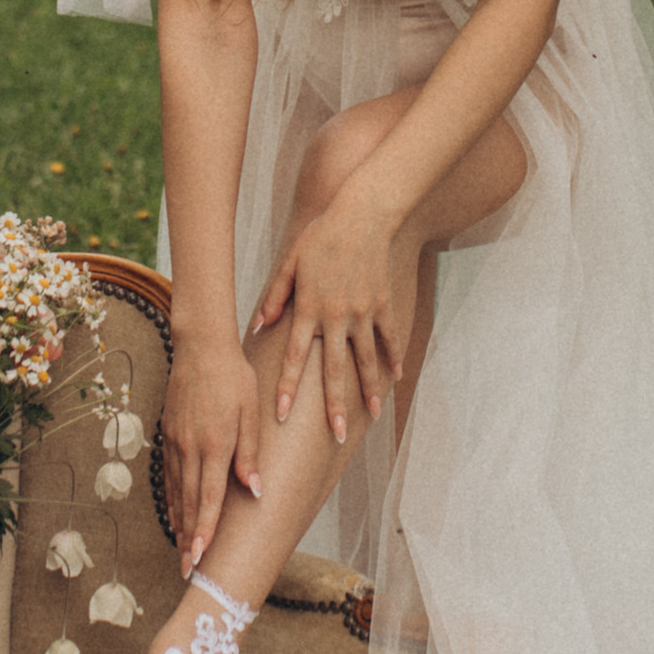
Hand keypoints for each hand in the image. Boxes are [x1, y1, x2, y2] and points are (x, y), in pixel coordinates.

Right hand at [162, 325, 262, 575]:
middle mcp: (190, 447)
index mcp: (215, 444)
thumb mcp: (251, 412)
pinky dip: (170, 498)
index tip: (199, 557)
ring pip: (175, 491)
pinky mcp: (168, 433)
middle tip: (187, 569)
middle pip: (187, 502)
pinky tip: (173, 513)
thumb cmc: (234, 377)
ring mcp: (175, 441)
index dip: (203, 529)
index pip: (207, 496)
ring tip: (181, 550)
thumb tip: (254, 489)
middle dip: (188, 538)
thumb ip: (250, 453)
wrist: (201, 346)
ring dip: (178, 523)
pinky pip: (168, 473)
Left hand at [255, 190, 402, 450]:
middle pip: (335, 370)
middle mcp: (336, 317)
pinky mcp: (383, 304)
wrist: (364, 215)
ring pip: (366, 360)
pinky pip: (388, 338)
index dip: (288, 386)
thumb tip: (257, 325)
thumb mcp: (290, 262)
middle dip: (334, 407)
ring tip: (374, 416)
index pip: (295, 356)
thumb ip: (275, 296)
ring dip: (369, 391)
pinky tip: (396, 378)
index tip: (282, 414)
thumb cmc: (322, 236)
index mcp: (310, 308)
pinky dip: (393, 358)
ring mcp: (363, 313)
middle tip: (336, 437)